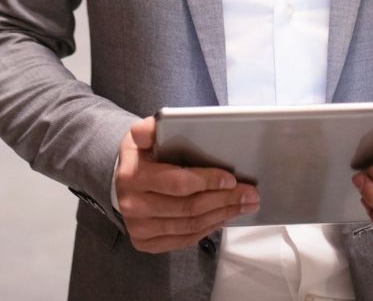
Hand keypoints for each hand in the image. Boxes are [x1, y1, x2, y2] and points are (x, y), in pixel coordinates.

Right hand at [114, 115, 259, 253]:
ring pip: (190, 225)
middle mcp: (133, 205)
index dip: (208, 182)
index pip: (178, 183)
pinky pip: (184, 239)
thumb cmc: (142, 155)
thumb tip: (145, 131)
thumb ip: (149, 129)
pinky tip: (222, 217)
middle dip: (225, 200)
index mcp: (133, 176)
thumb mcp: (144, 136)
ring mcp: (138, 228)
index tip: (231, 179)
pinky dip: (208, 228)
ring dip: (222, 215)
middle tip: (249, 194)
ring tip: (243, 205)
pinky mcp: (145, 242)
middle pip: (189, 208)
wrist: (124, 180)